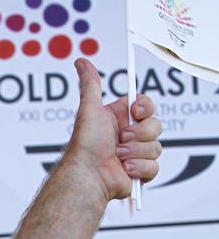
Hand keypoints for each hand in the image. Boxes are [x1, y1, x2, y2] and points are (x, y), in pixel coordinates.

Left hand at [66, 58, 161, 201]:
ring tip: (118, 156)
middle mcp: (129, 135)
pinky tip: (125, 169)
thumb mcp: (89, 110)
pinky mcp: (140, 172)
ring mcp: (135, 154)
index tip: (135, 112)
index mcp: (120, 119)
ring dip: (136, 152)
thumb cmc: (85, 146)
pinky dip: (140, 168)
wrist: (87, 177)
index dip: (145, 108)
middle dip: (139, 134)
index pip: (146, 106)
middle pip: (156, 126)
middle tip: (120, 140)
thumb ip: (91, 85)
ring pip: (156, 147)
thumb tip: (81, 62)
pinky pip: (155, 166)